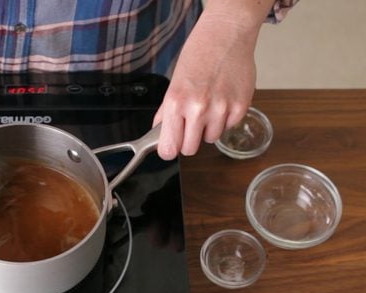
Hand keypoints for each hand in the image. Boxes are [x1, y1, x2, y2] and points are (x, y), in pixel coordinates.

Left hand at [153, 10, 260, 159]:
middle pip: (190, 149)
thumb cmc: (197, 57)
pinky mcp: (240, 107)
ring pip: (211, 139)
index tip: (171, 146)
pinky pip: (229, 127)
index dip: (169, 149)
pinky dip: (226, 118)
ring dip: (209, 128)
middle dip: (189, 140)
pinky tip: (223, 99)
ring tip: (209, 104)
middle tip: (191, 123)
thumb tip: (159, 134)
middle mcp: (197, 109)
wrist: (225, 36)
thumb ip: (166, 113)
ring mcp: (221, 109)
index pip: (168, 148)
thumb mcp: (173, 84)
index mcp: (175, 103)